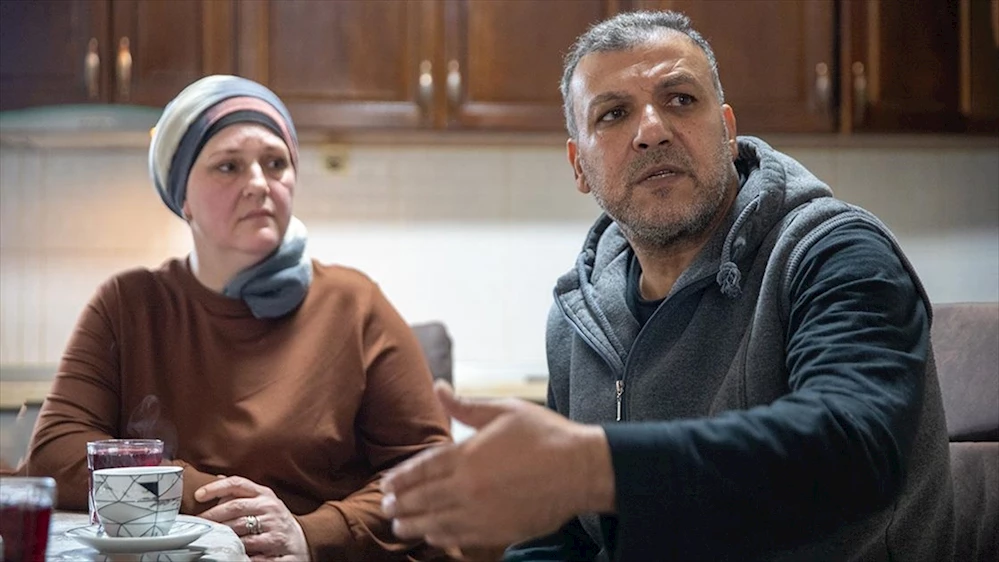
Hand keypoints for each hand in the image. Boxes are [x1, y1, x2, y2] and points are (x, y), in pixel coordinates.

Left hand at [196, 475, 309, 560]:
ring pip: (240, 530)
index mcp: (264, 494)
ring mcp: (274, 526)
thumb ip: (242, 492)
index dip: (216, 488)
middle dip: (213, 516)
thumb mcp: (263, 502)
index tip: (198, 495)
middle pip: (235, 507)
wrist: (302, 540)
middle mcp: (270, 507)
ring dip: (223, 535)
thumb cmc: (276, 521)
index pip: (237, 484)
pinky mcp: (277, 545)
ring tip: (210, 538)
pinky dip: (239, 551)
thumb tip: (219, 479)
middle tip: (198, 525)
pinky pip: (251, 549)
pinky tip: (230, 552)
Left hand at [380, 381, 614, 548]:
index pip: (422, 468)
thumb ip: (466, 406)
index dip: (401, 478)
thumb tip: (438, 387)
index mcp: (467, 455)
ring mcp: (482, 512)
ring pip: (437, 521)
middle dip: (400, 504)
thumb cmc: (546, 435)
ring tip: (399, 527)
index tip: (386, 484)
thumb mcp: (504, 410)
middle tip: (385, 507)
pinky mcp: (498, 530)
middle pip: (423, 498)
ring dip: (414, 524)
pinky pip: (460, 537)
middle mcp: (469, 486)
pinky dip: (441, 537)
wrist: (580, 469)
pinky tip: (432, 536)